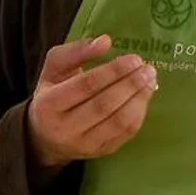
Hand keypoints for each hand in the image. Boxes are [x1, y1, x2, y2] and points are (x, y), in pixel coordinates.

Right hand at [26, 35, 158, 172]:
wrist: (44, 138)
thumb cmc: (52, 95)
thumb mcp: (54, 69)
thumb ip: (76, 52)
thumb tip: (105, 41)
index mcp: (48, 105)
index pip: (85, 86)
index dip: (113, 71)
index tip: (133, 58)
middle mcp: (63, 128)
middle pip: (103, 105)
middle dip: (130, 85)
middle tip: (148, 69)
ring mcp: (83, 144)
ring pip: (117, 122)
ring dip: (139, 99)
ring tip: (150, 80)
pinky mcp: (100, 153)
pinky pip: (125, 134)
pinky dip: (139, 113)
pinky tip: (144, 97)